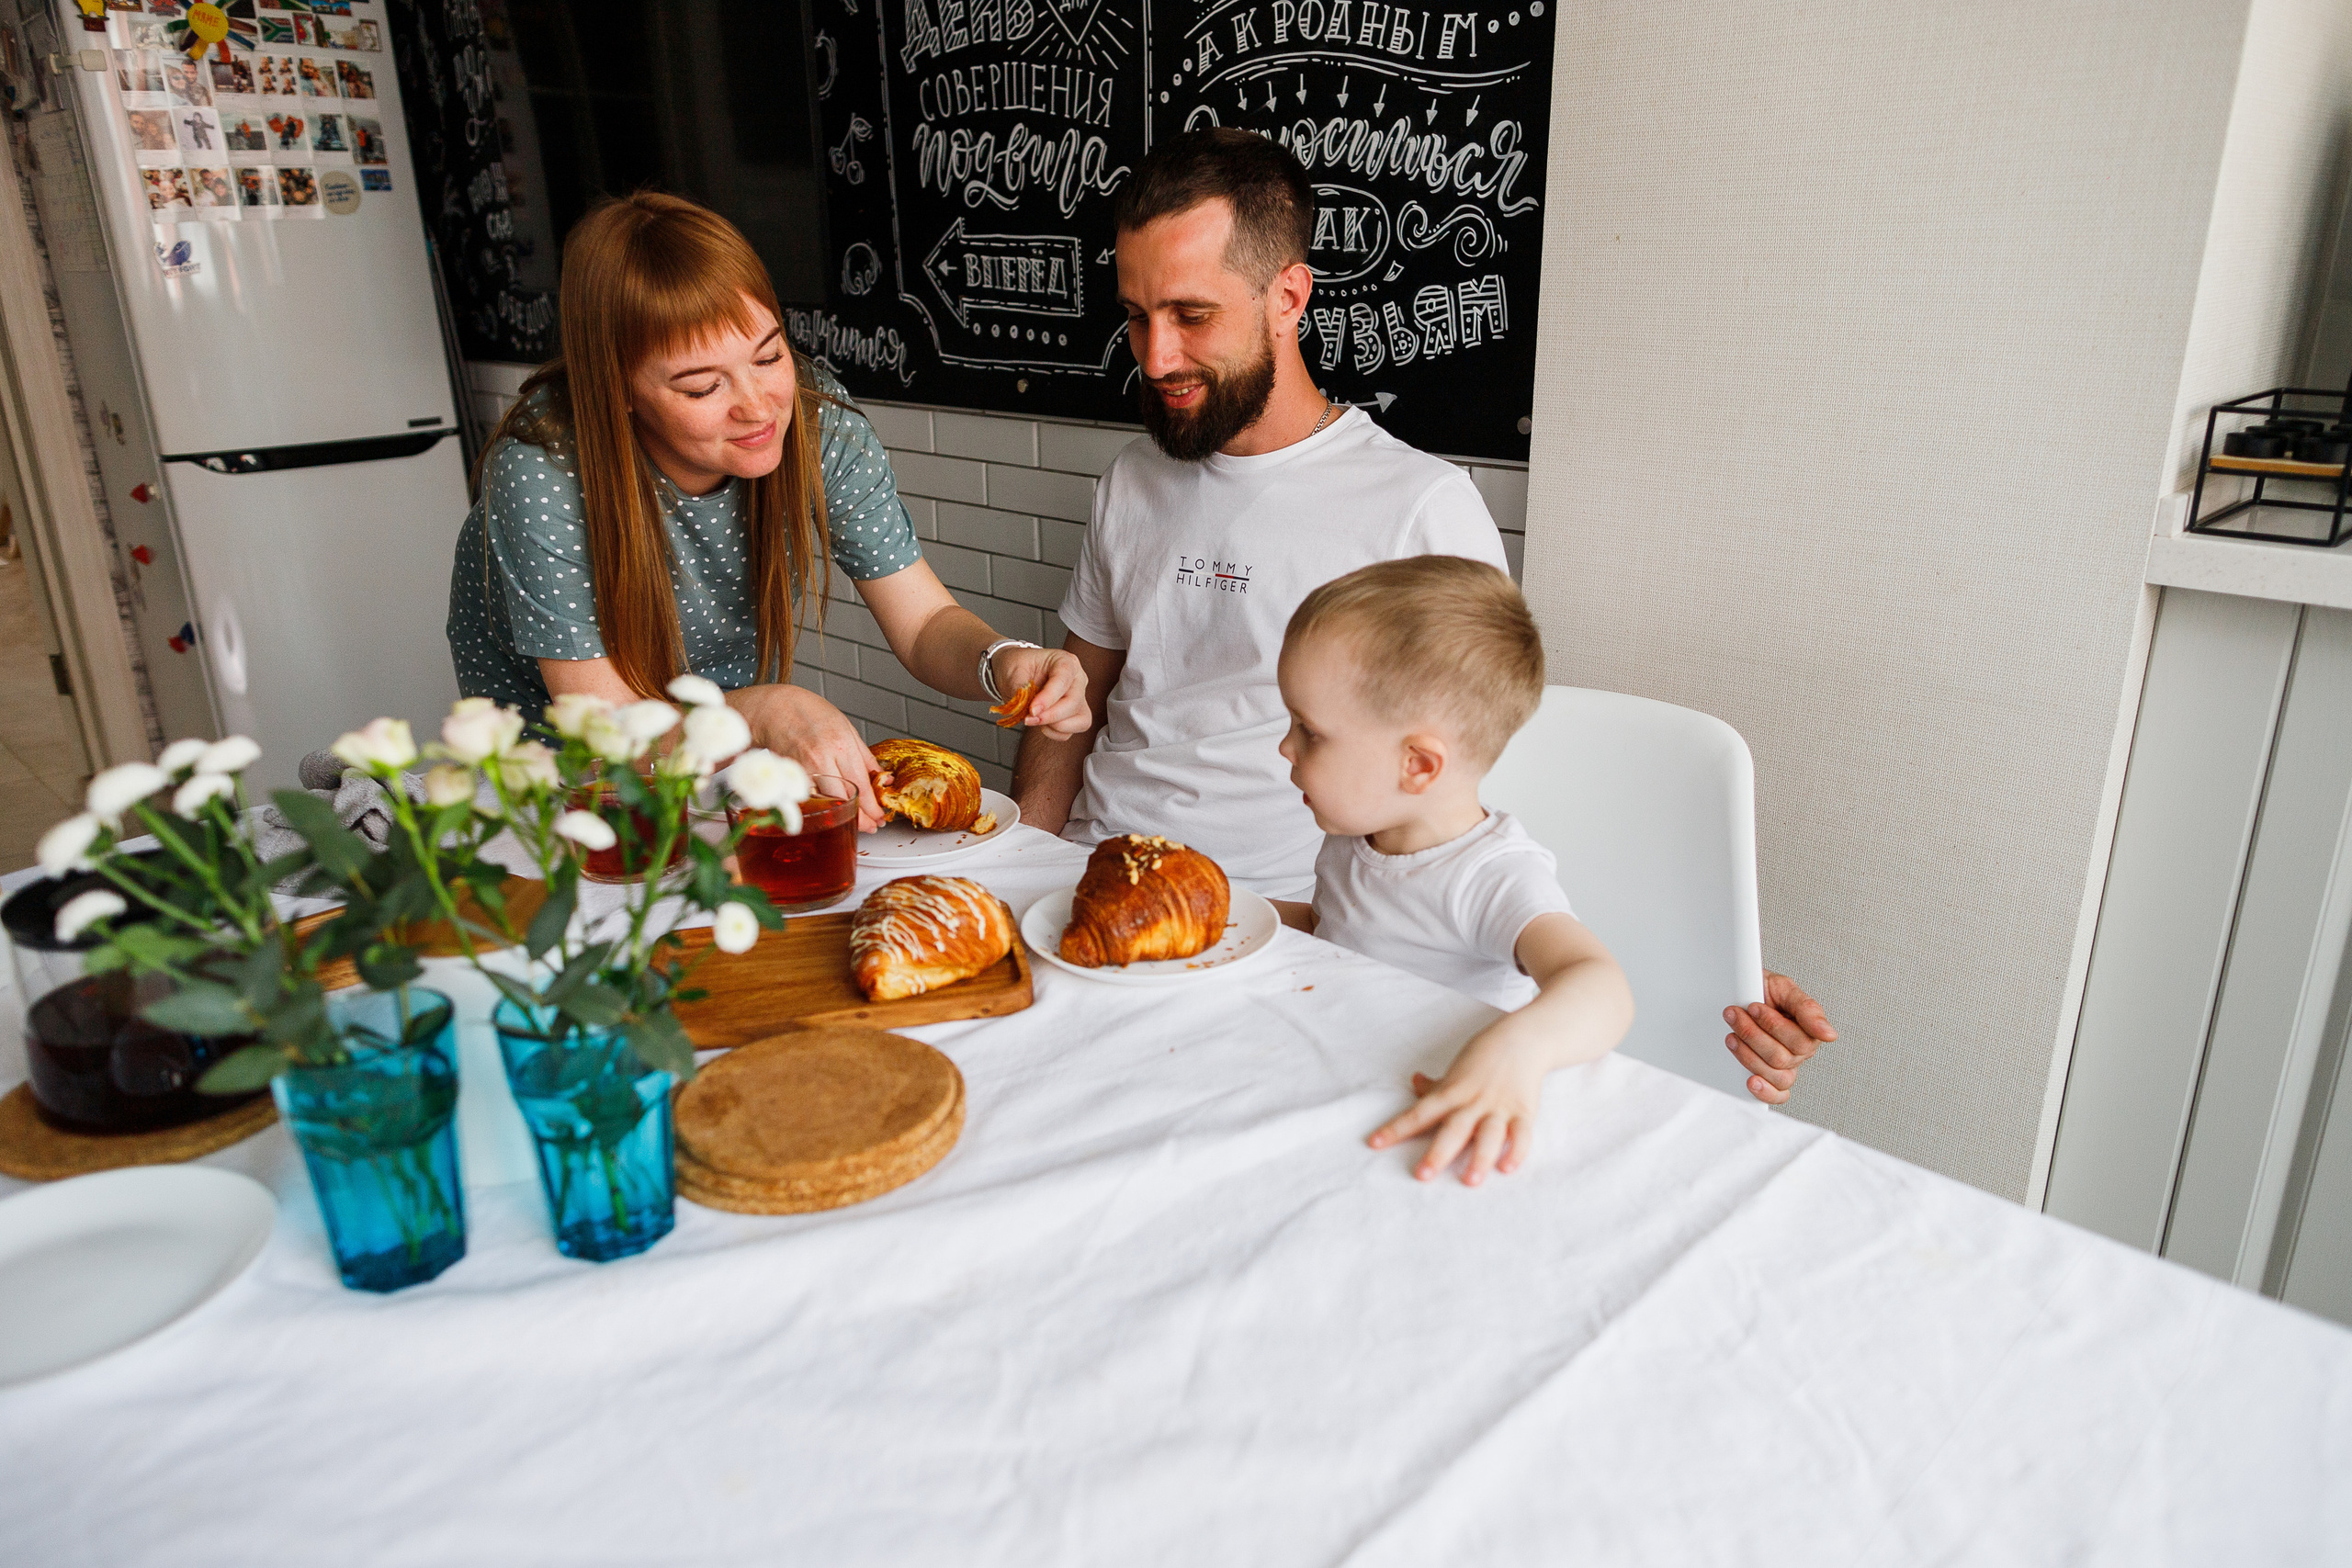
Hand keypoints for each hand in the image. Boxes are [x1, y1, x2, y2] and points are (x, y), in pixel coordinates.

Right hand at [726, 683, 885, 829]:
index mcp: (841, 745)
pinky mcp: (789, 778)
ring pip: (827, 805)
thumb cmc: (808, 712)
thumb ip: (864, 756)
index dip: (873, 808)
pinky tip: (831, 810)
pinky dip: (822, 808)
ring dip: (842, 816)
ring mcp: (803, 770)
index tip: (879, 817)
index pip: (862, 787)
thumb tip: (881, 777)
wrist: (774, 708)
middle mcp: (822, 760)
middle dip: (861, 819)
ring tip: (854, 819)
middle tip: (871, 824)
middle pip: (846, 801)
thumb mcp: (846, 727)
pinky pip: (809, 799)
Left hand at [991, 645, 1089, 738]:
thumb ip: (1019, 689)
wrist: (1015, 673)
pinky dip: (1053, 733)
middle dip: (1050, 715)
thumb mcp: (1013, 670)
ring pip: (1080, 720)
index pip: (1063, 679)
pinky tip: (1040, 724)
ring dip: (1055, 726)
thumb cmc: (1017, 666)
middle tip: (1028, 718)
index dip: (1049, 697)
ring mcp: (1078, 699)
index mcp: (1065, 661)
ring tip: (1034, 719)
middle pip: (1074, 702)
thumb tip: (1025, 709)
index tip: (1032, 709)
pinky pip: (1070, 732)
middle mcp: (1077, 679)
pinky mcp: (1075, 716)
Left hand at [1366, 1016, 1549, 1185]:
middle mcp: (1473, 1102)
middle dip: (1438, 1153)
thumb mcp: (1456, 1070)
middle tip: (1422, 1175)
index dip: (1395, 1128)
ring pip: (1489, 1135)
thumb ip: (1437, 1086)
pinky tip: (1507, 1168)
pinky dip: (1517, 1151)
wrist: (1524, 1038)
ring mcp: (1499, 1107)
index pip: (1418, 1113)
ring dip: (1480, 1158)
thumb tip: (1414, 1081)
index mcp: (1451, 1092)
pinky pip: (1522, 1134)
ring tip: (1470, 1181)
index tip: (1374, 1143)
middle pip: (1453, 1129)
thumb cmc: (1485, 1055)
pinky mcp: (1524, 1111)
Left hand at [1724, 971, 1837, 1104]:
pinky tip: (1751, 1081)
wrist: (1739, 991)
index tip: (1753, 1007)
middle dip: (1753, 1034)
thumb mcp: (1784, 988)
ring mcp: (1785, 1066)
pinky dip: (1765, 1092)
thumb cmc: (1763, 989)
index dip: (1772, 1025)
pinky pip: (1778, 1095)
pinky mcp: (1770, 1077)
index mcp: (1808, 1031)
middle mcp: (1800, 1051)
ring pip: (1775, 1074)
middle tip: (1736, 1015)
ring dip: (1748, 1055)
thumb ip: (1807, 1008)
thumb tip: (1829, 1034)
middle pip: (1782, 1058)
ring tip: (1732, 1035)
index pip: (1800, 1042)